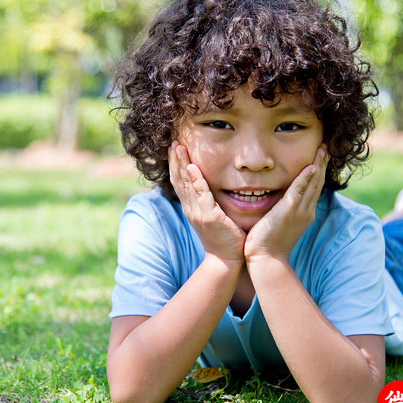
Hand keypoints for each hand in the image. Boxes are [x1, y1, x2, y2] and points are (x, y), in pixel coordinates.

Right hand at [169, 141, 245, 263]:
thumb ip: (213, 201)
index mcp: (191, 207)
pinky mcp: (208, 217)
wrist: (228, 260)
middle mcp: (190, 208)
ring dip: (182, 165)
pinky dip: (196, 180)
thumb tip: (218, 187)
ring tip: (179, 148)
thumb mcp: (216, 215)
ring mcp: (197, 212)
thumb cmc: (227, 238)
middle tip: (174, 142)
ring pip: (186, 184)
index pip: (181, 182)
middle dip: (176, 160)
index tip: (176, 148)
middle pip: (178, 179)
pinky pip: (200, 195)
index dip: (177, 165)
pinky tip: (193, 167)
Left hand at [244, 145, 327, 262]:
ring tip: (322, 150)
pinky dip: (306, 178)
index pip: (313, 188)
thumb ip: (281, 210)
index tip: (320, 158)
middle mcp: (306, 211)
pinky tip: (311, 167)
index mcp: (304, 213)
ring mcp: (300, 211)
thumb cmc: (268, 244)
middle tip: (325, 147)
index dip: (318, 172)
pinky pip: (299, 191)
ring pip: (312, 183)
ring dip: (317, 165)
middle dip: (322, 164)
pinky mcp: (289, 211)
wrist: (267, 259)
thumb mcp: (278, 222)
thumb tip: (277, 201)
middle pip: (317, 182)